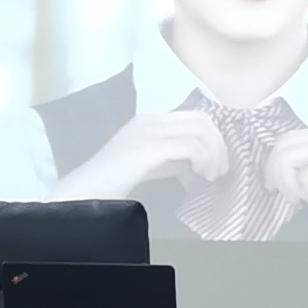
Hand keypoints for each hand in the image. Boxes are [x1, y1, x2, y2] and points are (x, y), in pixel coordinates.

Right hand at [49, 106, 227, 201]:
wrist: (88, 191)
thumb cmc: (114, 182)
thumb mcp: (150, 164)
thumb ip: (173, 158)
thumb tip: (200, 160)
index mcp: (150, 120)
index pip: (194, 117)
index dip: (213, 138)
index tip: (216, 164)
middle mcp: (151, 119)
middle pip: (202, 120)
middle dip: (219, 145)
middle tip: (219, 171)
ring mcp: (150, 131)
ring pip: (201, 131)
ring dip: (214, 154)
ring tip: (211, 176)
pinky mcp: (151, 147)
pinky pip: (192, 147)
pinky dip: (203, 160)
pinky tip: (200, 176)